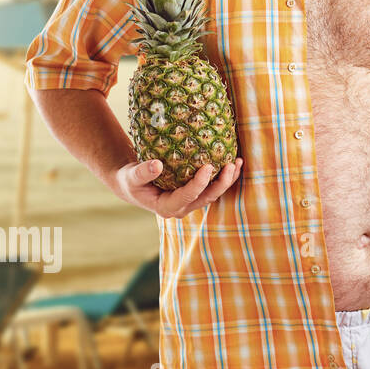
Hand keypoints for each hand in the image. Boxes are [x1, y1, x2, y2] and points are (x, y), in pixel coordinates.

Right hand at [112, 158, 242, 218]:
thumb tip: (157, 165)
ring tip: (238, 161)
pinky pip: (213, 185)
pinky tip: (234, 161)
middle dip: (221, 182)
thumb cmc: (131, 180)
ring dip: (228, 179)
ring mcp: (191, 202)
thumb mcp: (131, 177)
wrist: (134, 183)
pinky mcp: (197, 193)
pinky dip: (225, 175)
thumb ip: (143, 172)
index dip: (199, 183)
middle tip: (231, 164)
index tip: (208, 166)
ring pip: (214, 192)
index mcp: (167, 207)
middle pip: (207, 197)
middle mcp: (182, 207)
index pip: (187, 196)